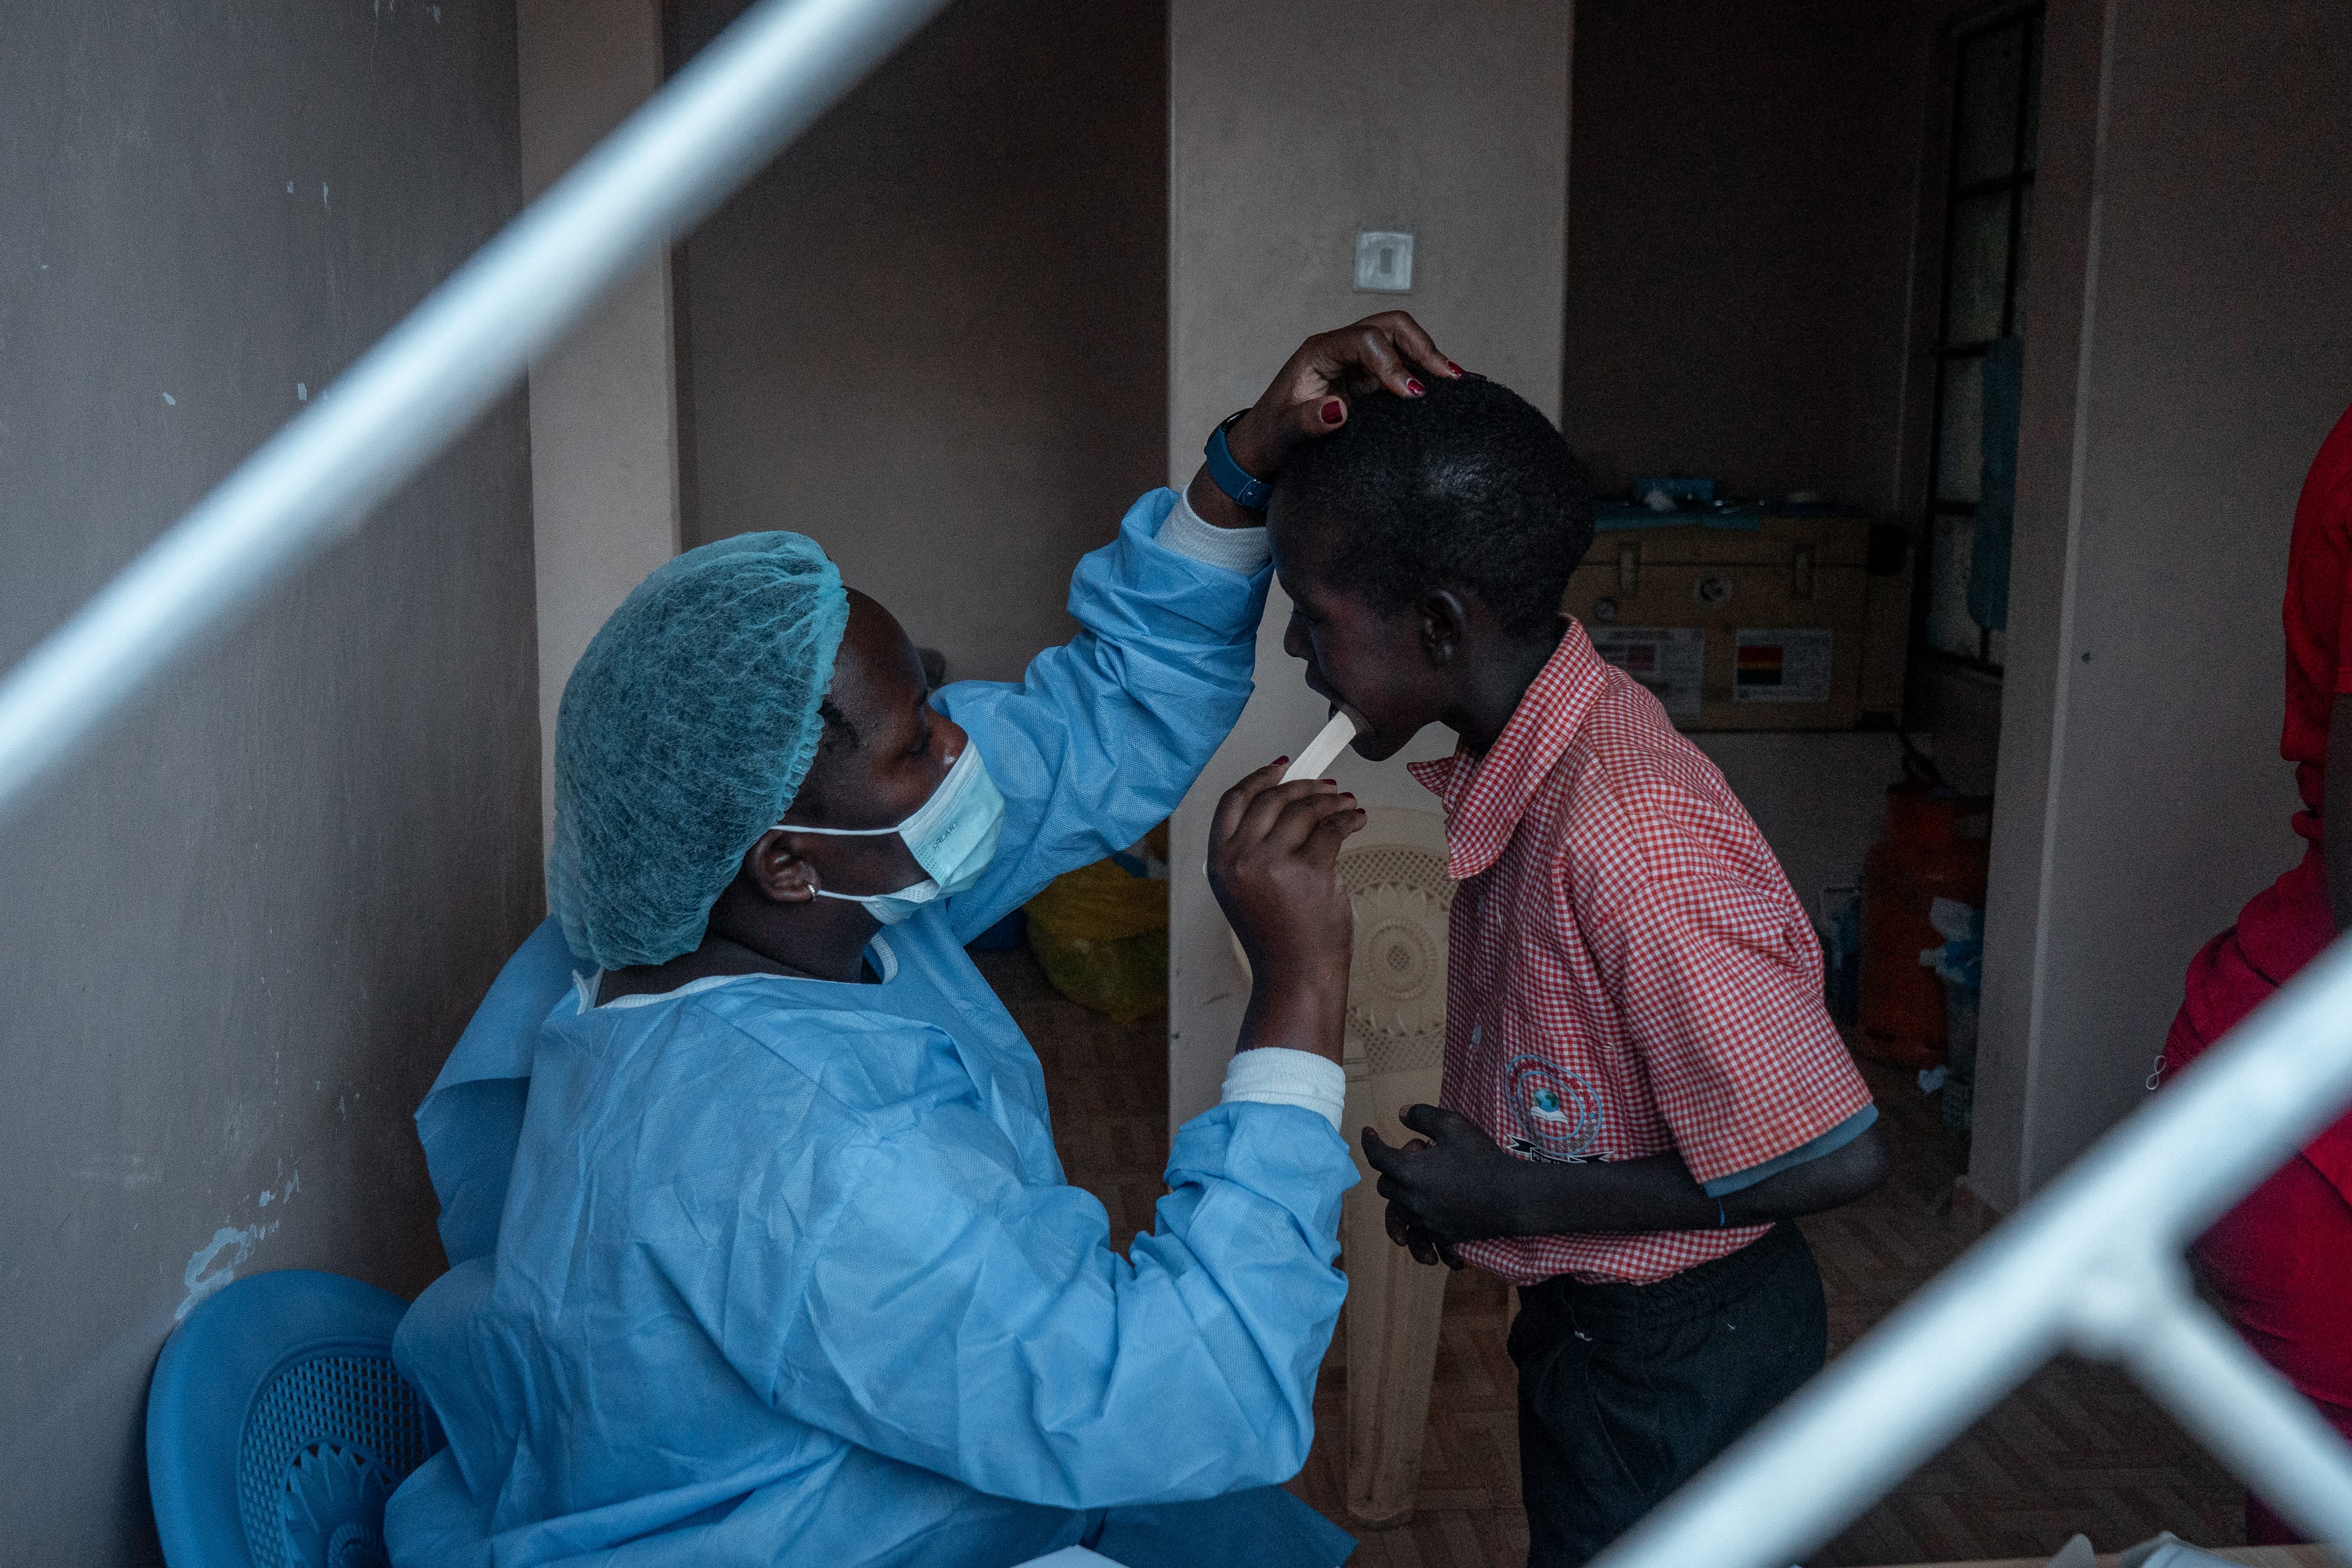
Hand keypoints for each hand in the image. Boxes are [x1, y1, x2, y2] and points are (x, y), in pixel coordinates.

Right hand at [1208, 760, 1365, 1061]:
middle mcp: (1240, 860)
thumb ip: (1256, 847)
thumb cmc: (1277, 935)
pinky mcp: (1310, 873)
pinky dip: (1349, 818)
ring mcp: (1273, 865)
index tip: (1282, 766)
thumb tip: (1290, 800)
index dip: (1259, 777)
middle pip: (1272, 800)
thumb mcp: (1246, 888)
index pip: (1232, 801)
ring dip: (1330, 801)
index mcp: (1218, 862)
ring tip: (1346, 803)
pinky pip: (1333, 829)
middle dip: (1304, 786)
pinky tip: (1357, 818)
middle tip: (1327, 787)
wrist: (1296, 976)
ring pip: (1305, 810)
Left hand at [1225, 311, 1459, 477]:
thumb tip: (1339, 410)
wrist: (1262, 450)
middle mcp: (1342, 349)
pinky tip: (1452, 393)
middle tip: (1450, 379)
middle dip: (1423, 348)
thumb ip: (1307, 422)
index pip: (1367, 340)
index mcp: (1319, 352)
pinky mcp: (1369, 382)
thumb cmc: (1269, 438)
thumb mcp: (1282, 434)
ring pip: (1403, 344)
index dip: (1393, 363)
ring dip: (1430, 360)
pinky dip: (1427, 377)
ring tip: (1460, 385)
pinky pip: (1404, 368)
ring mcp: (1358, 363)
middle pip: (1392, 327)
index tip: (1413, 395)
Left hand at [1361, 1104, 1527, 1247]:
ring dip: (1403, 1194)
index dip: (1370, 1142)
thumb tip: (1401, 1114)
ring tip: (1423, 1181)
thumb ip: (1423, 1116)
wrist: (1512, 1197)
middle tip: (1422, 1154)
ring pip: (1398, 1209)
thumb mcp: (1454, 1126)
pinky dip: (1416, 1224)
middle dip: (1393, 1169)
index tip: (1368, 1132)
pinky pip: (1417, 1233)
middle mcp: (1410, 1200)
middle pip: (1385, 1185)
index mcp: (1409, 1172)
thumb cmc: (1483, 1159)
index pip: (1377, 1157)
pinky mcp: (1439, 1235)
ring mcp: (1424, 1221)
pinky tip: (1423, 1219)